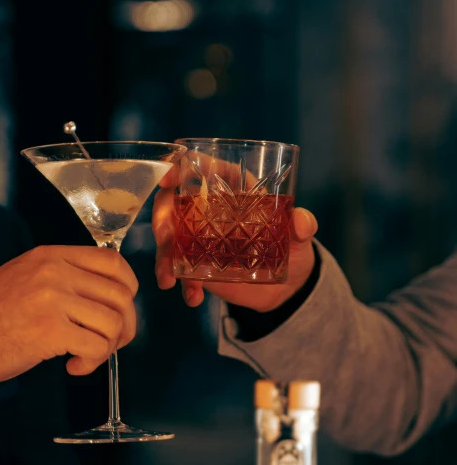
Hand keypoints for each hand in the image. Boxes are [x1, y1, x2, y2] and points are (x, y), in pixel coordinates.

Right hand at [0, 246, 137, 388]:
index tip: (123, 305)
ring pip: (113, 322)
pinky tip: (73, 366)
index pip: (111, 261)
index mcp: (51, 256)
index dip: (129, 286)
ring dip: (108, 347)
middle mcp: (55, 272)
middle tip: (110, 342)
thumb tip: (106, 290)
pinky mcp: (50, 331)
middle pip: (120, 295)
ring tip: (86, 355)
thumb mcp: (25, 276)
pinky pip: (97, 347)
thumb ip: (64, 275)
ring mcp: (53, 300)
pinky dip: (92, 363)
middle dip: (125, 325)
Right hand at [152, 179, 317, 312]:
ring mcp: (199, 238)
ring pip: (169, 240)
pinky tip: (194, 297)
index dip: (177, 167)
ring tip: (168, 280)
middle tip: (165, 241)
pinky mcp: (198, 265)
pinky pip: (181, 271)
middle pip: (172, 203)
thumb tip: (302, 221)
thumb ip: (302, 225)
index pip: (198, 167)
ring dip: (163, 258)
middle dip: (161, 219)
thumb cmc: (292, 247)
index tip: (167, 179)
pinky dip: (183, 285)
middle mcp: (208, 209)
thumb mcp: (299, 236)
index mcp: (231, 186)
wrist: (288, 287)